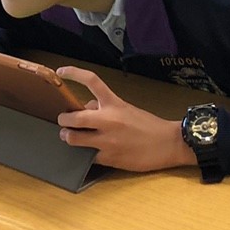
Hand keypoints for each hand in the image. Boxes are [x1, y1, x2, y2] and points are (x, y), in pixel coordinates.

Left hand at [55, 67, 192, 171]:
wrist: (168, 144)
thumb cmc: (149, 124)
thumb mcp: (127, 109)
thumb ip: (106, 107)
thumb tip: (87, 108)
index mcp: (114, 103)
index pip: (91, 81)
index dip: (74, 73)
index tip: (61, 71)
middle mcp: (108, 120)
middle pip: (74, 117)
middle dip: (64, 119)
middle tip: (63, 121)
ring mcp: (107, 141)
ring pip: (74, 139)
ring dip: (68, 137)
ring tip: (70, 137)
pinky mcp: (109, 158)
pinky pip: (87, 156)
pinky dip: (85, 155)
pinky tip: (88, 154)